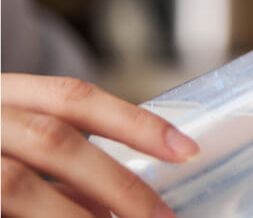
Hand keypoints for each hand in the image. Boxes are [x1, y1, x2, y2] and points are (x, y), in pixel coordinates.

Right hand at [1, 73, 197, 217]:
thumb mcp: (11, 136)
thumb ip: (59, 156)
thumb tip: (117, 199)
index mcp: (3, 94)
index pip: (74, 96)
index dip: (133, 122)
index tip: (187, 150)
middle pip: (55, 141)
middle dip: (117, 184)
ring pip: (19, 186)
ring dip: (78, 215)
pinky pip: (4, 209)